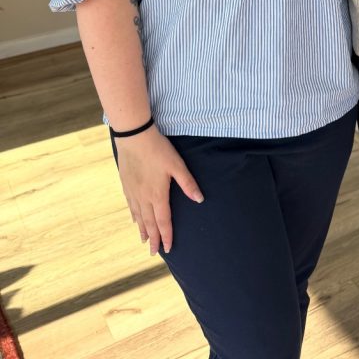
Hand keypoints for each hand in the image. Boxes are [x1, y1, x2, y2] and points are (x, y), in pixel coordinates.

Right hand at [115, 126, 203, 254]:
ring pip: (139, 217)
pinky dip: (134, 217)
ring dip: (143, 230)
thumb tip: (199, 199)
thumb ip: (188, 183)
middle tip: (154, 253)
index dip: (166, 236)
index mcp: (157, 195)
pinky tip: (135, 220)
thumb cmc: (158, 150)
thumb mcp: (177, 165)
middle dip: (153, 239)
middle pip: (149, 223)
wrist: (134, 138)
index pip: (163, 221)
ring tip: (145, 241)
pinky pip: (131, 206)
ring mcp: (133, 192)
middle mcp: (144, 198)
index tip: (168, 249)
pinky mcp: (126, 185)